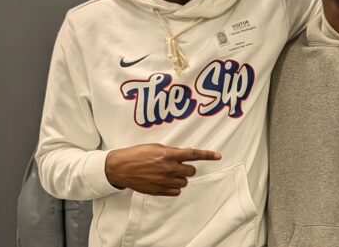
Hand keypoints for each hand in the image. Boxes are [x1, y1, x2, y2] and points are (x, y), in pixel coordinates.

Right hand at [105, 143, 220, 195]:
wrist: (120, 167)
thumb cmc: (137, 154)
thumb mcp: (156, 147)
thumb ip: (172, 151)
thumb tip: (188, 152)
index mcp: (168, 155)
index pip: (193, 155)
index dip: (207, 155)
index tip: (218, 156)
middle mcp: (168, 168)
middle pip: (191, 171)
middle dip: (187, 168)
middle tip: (177, 166)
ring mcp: (164, 181)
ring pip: (184, 182)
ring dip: (180, 178)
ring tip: (168, 173)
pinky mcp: (158, 191)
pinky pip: (176, 192)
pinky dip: (174, 188)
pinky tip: (166, 182)